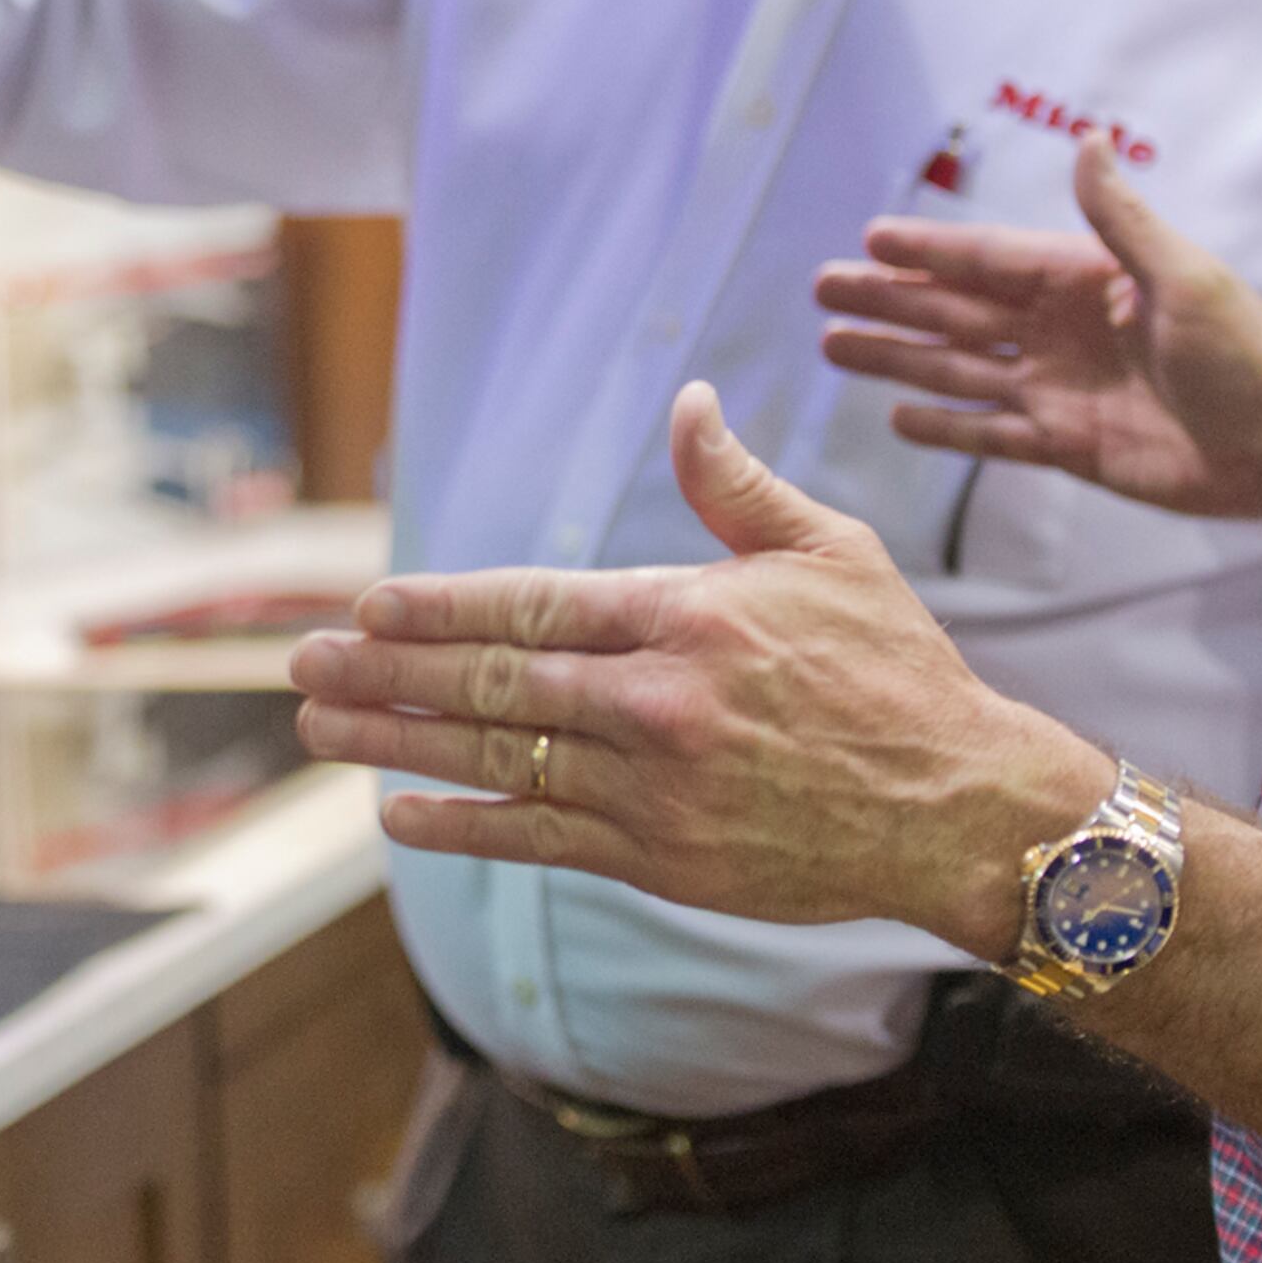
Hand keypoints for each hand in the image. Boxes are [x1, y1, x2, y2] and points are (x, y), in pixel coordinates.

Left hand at [290, 383, 1111, 955]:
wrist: (957, 809)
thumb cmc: (894, 670)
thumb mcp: (827, 554)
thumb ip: (736, 485)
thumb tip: (686, 403)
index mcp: (685, 618)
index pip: (533, 603)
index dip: (440, 605)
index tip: (366, 602)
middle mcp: (653, 704)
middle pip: (489, 682)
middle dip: (384, 671)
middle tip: (304, 661)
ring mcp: (650, 789)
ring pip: (495, 759)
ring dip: (394, 742)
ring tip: (317, 723)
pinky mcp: (659, 859)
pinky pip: (535, 838)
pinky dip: (460, 825)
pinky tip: (397, 813)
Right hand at [811, 131, 1261, 551]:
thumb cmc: (1247, 355)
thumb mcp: (1183, 276)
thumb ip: (1120, 218)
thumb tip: (1090, 140)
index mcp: (1085, 282)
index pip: (989, 260)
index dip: (929, 250)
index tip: (872, 236)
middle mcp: (1061, 331)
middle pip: (957, 312)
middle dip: (891, 300)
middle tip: (825, 289)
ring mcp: (1059, 389)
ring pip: (958, 369)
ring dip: (897, 357)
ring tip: (833, 347)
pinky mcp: (1067, 445)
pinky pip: (990, 434)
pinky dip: (946, 427)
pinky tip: (899, 415)